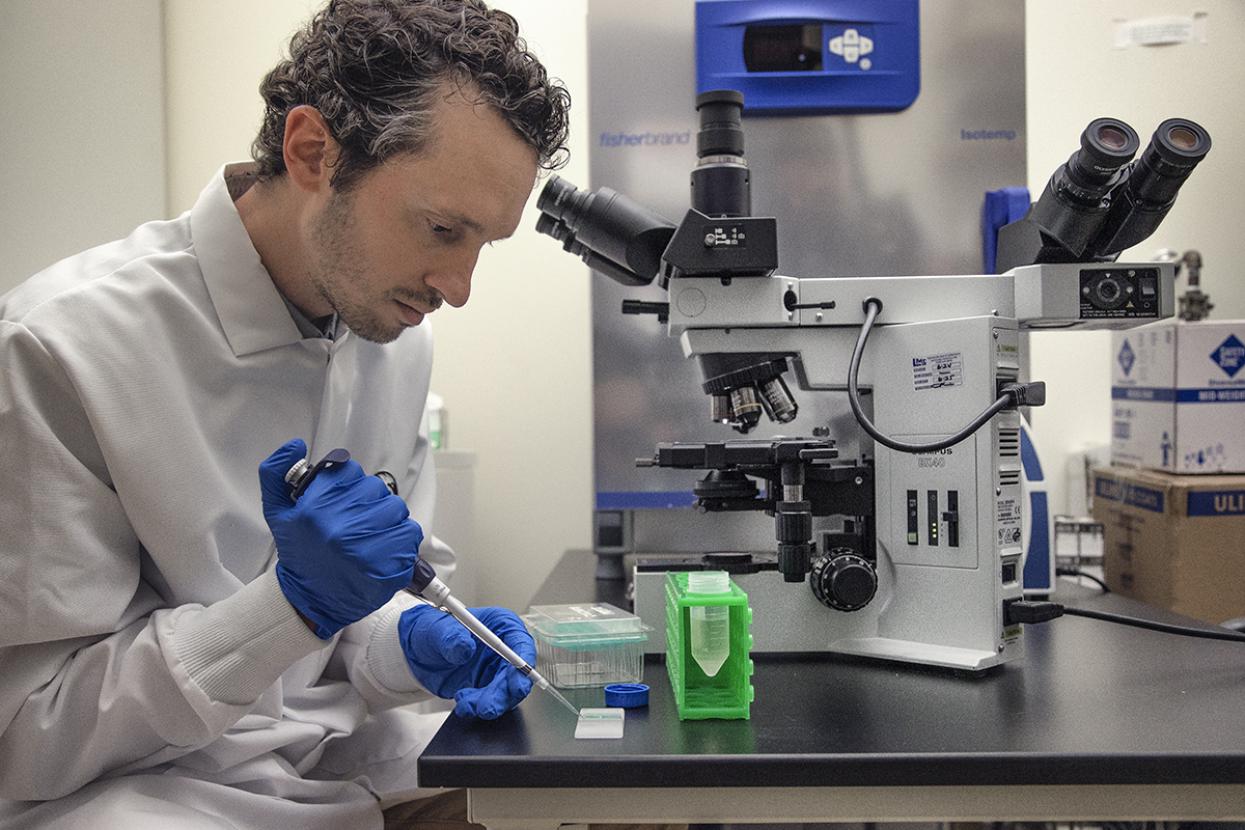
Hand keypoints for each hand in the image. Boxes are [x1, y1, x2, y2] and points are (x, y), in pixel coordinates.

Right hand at [259, 438, 422, 638]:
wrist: (311, 599)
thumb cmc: (299, 553)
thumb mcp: (278, 512)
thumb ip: (276, 473)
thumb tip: (295, 445)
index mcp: (316, 511)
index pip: (350, 472)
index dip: (350, 484)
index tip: (344, 501)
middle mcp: (342, 528)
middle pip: (376, 489)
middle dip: (369, 502)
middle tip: (357, 520)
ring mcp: (368, 548)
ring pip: (395, 508)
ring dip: (387, 518)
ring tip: (371, 535)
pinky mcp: (389, 566)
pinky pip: (409, 533)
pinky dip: (402, 538)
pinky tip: (384, 547)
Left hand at [398, 605, 534, 718]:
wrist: (420, 651)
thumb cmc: (434, 630)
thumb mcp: (438, 628)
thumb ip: (451, 636)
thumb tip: (465, 648)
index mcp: (501, 625)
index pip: (521, 644)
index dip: (523, 665)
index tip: (517, 683)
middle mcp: (504, 648)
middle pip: (518, 674)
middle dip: (504, 694)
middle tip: (487, 706)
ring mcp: (496, 670)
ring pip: (506, 693)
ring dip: (489, 703)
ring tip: (466, 702)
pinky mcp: (487, 687)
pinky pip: (490, 702)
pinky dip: (477, 706)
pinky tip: (463, 701)